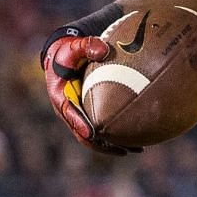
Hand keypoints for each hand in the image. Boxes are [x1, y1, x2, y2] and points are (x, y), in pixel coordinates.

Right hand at [43, 33, 136, 154]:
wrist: (64, 58)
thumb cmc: (68, 52)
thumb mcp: (73, 47)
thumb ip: (85, 46)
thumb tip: (103, 49)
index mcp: (60, 96)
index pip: (69, 113)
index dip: (80, 124)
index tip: (92, 132)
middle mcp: (69, 111)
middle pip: (84, 134)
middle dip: (102, 143)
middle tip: (123, 149)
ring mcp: (79, 115)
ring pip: (95, 138)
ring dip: (113, 145)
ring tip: (136, 150)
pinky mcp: (89, 115)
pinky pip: (103, 130)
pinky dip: (117, 137)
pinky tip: (136, 141)